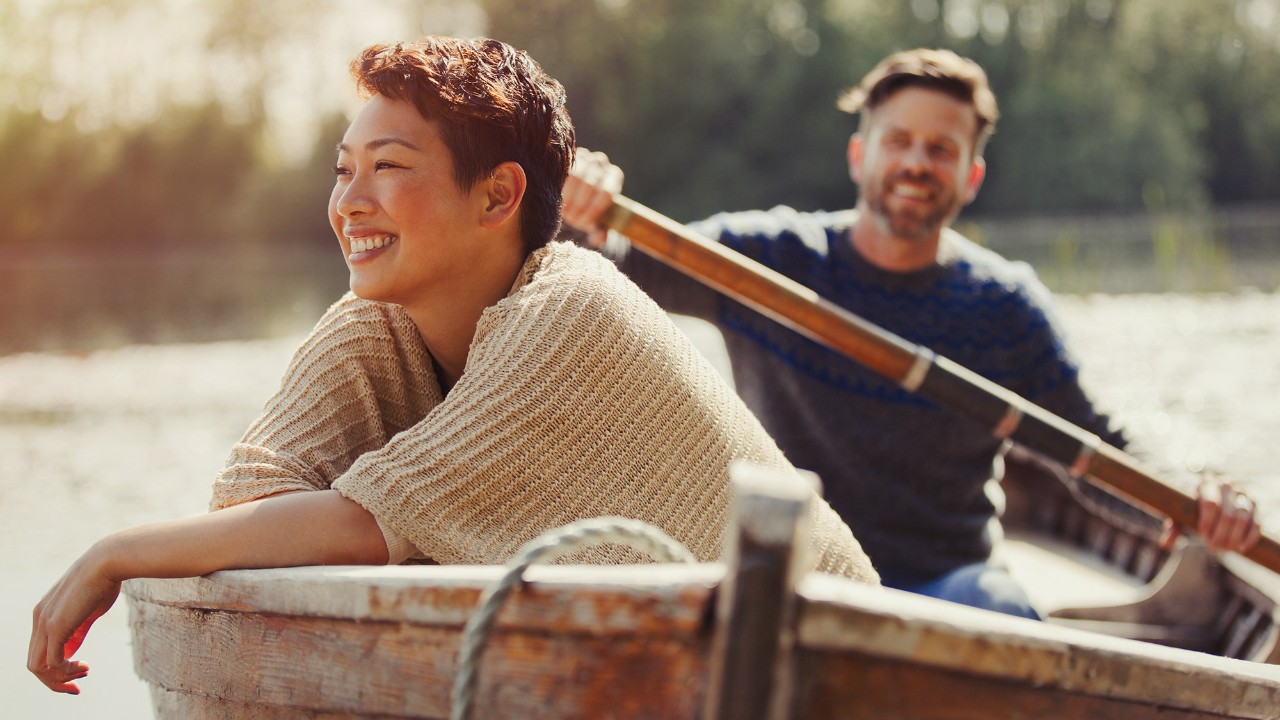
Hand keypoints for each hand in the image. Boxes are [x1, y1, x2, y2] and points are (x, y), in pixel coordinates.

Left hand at [28, 543, 121, 693]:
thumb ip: (77, 631)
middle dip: (54, 681)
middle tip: (77, 687)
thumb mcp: (88, 611)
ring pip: (38, 667)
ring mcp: (45, 623)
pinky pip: (53, 661)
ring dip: (59, 679)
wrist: (108, 562)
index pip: (40, 649)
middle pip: (34, 663)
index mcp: (44, 613)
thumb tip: (71, 652)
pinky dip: (66, 671)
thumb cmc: (104, 582)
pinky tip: (84, 666)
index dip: (57, 666)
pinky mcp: (56, 626)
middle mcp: (38, 619)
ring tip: (82, 675)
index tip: (83, 669)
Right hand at [563, 147, 624, 246]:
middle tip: (572, 220)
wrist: (574, 193)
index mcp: (614, 177)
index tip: (583, 223)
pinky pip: (562, 171)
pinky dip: (560, 189)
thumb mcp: (596, 222)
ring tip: (565, 212)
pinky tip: (557, 200)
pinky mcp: (566, 156)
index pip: (606, 193)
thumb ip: (600, 231)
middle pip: (590, 185)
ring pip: (575, 177)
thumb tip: (599, 237)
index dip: (593, 211)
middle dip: (579, 206)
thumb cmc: (588, 209)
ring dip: (568, 198)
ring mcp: (583, 156)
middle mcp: (601, 162)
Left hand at [1160, 476, 1261, 553]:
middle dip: (1221, 535)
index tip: (1202, 536)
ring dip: (1234, 538)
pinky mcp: (1254, 504)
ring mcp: (1243, 493)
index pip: (1211, 503)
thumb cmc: (1192, 510)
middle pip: (1228, 515)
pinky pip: (1256, 523)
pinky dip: (1250, 538)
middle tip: (1213, 548)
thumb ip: (1173, 527)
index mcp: (1206, 483)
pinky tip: (1241, 548)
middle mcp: (1227, 485)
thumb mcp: (1180, 516)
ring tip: (1224, 550)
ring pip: (1243, 519)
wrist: (1210, 502)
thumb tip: (1165, 544)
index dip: (1208, 523)